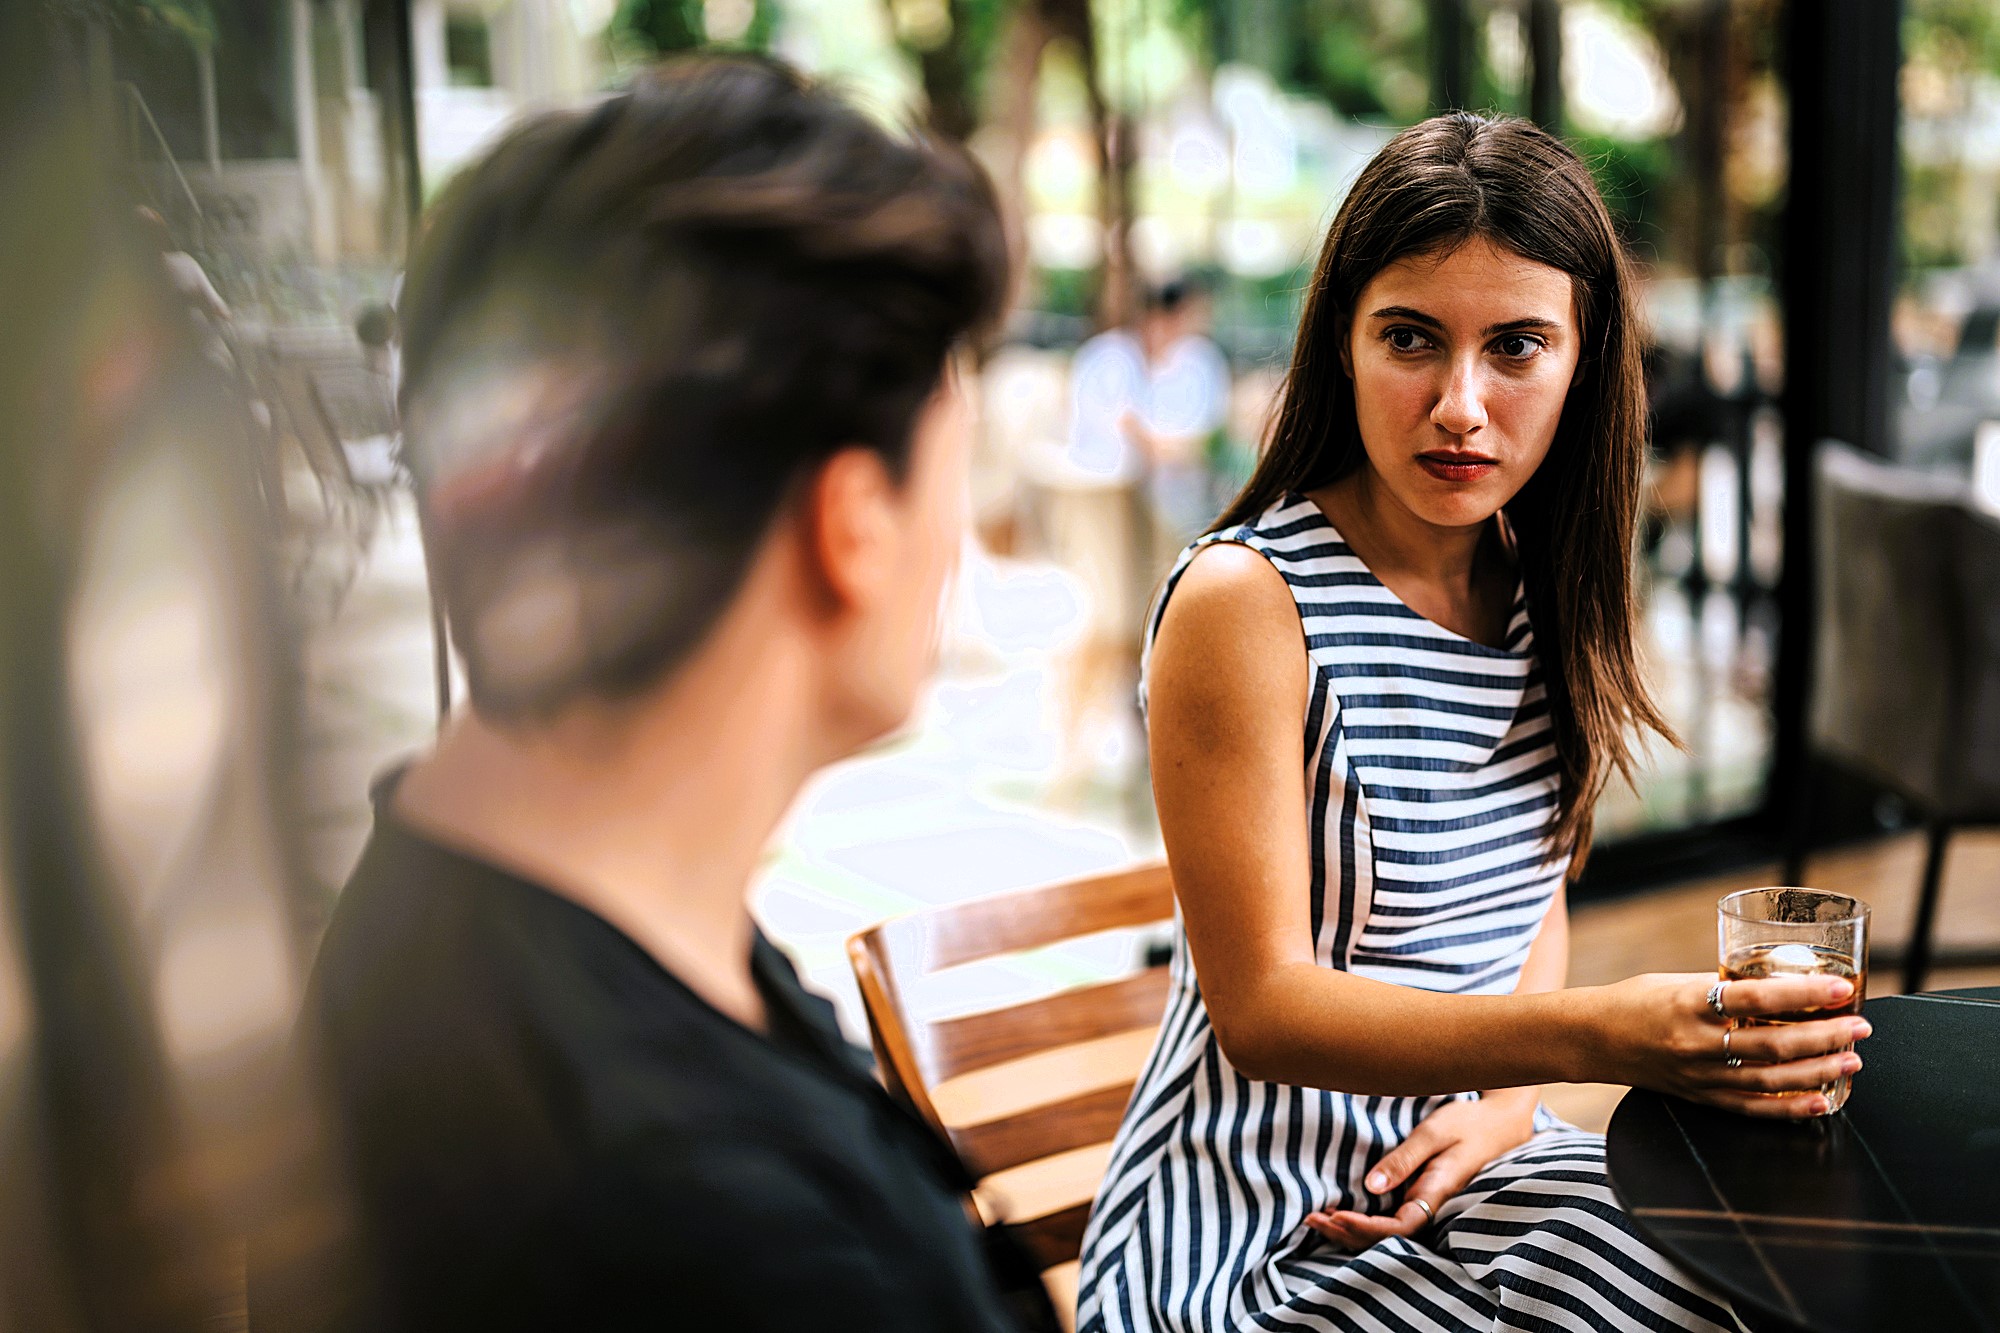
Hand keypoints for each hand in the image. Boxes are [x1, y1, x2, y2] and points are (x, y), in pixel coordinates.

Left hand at [1302, 1093, 1534, 1250]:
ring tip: (1316, 1219)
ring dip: (1351, 1229)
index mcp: (1435, 1193)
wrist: (1500, 1123)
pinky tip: (1338, 1212)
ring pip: (1385, 1231)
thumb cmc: (1468, 1124)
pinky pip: (1389, 1217)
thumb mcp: (1433, 1133)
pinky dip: (1361, 1219)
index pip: (1396, 1227)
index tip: (1333, 1215)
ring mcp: (1425, 1203)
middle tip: (1311, 1219)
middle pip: (1386, 1236)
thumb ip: (1403, 1159)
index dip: (1363, 1228)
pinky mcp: (1419, 1195)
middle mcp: (1429, 1205)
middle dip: (1347, 1233)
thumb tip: (1370, 1186)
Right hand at [1592, 972, 1869, 1118]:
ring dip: (1818, 1071)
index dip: (1804, 993)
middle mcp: (1695, 1043)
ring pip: (1769, 1079)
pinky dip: (1790, 1107)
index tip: (1841, 988)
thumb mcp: (1677, 982)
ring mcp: (1698, 1075)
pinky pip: (1751, 1107)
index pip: (1756, 998)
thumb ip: (1726, 990)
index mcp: (1689, 1003)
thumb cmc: (1636, 1002)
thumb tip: (1781, 991)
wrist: (1593, 1038)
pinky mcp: (1699, 1097)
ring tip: (1851, 1061)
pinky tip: (1820, 1101)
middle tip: (1859, 1026)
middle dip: (1825, 1036)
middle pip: (1773, 1044)